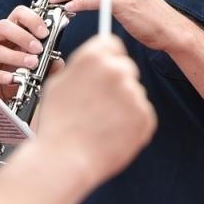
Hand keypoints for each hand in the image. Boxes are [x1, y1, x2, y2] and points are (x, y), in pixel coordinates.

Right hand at [0, 4, 49, 97]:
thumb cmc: (13, 77)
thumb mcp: (33, 68)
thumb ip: (48, 64)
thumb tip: (58, 62)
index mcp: (8, 32)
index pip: (17, 14)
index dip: (32, 19)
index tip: (45, 33)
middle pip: (3, 26)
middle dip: (23, 36)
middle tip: (38, 49)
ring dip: (16, 56)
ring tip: (32, 64)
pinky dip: (0, 75)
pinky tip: (11, 79)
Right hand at [34, 35, 155, 183]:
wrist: (66, 160)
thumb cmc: (58, 125)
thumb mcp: (58, 83)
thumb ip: (81, 67)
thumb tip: (93, 62)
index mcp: (94, 57)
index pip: (111, 44)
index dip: (106, 57)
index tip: (103, 69)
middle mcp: (117, 71)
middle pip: (125, 67)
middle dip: (116, 81)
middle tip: (99, 102)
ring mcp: (134, 94)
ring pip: (133, 92)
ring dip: (123, 103)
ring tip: (101, 122)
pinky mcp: (145, 116)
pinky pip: (142, 113)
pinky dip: (131, 122)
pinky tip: (111, 132)